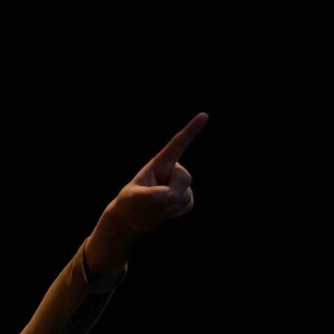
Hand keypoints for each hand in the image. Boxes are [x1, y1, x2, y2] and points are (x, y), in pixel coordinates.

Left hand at [104, 112, 205, 234]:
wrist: (133, 217)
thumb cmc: (130, 203)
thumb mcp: (135, 198)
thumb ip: (152, 195)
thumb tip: (173, 195)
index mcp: (160, 163)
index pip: (178, 144)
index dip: (191, 130)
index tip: (204, 115)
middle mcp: (173, 170)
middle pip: (184, 179)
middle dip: (170, 194)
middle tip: (153, 201)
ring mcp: (180, 184)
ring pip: (185, 195)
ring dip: (169, 206)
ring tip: (155, 206)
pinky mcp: (186, 197)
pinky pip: (187, 205)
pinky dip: (175, 212)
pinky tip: (165, 211)